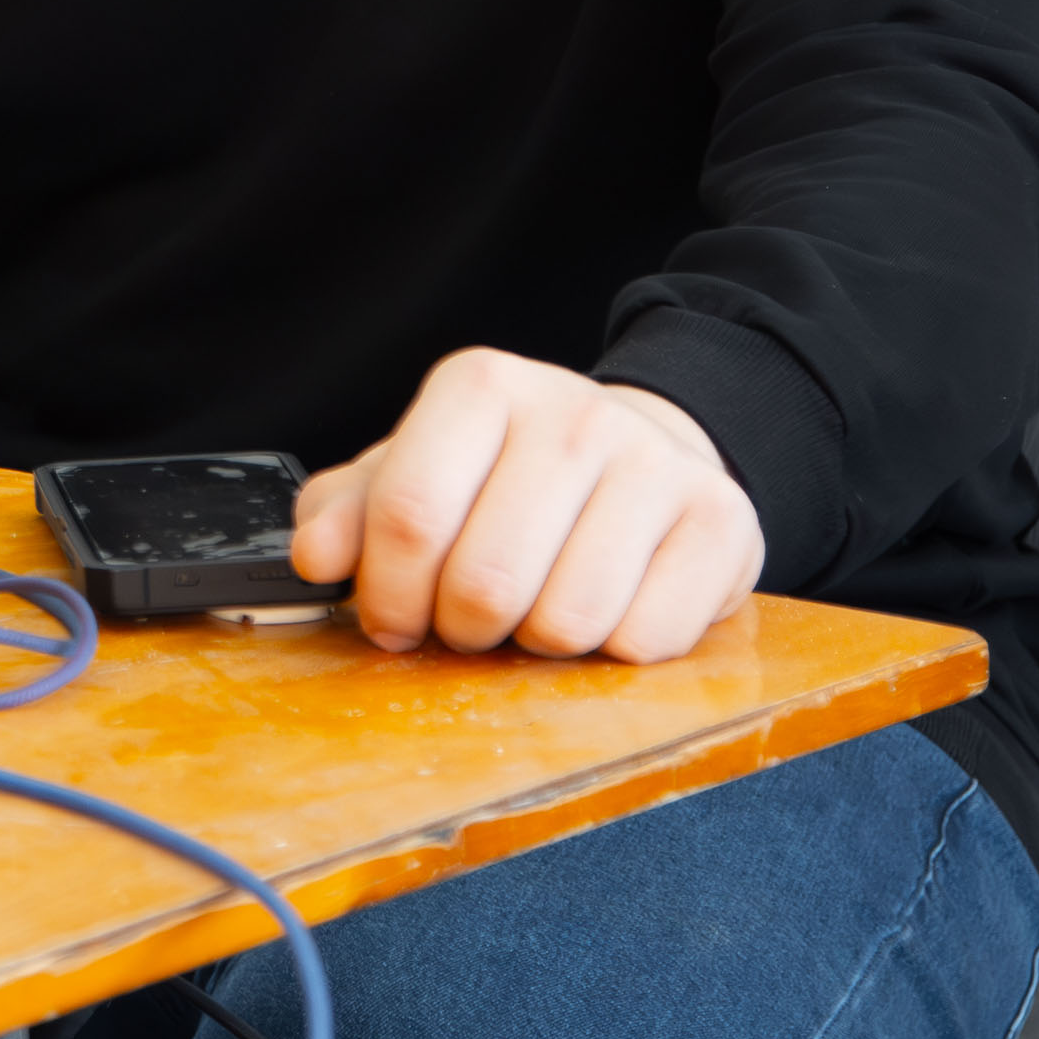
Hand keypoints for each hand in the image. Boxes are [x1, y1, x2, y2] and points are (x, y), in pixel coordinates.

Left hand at [289, 348, 764, 661]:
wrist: (644, 455)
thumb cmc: (507, 477)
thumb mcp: (415, 474)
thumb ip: (345, 512)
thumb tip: (316, 559)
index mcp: (481, 387)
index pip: (408, 516)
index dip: (388, 595)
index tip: (392, 618)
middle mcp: (572, 412)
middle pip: (483, 583)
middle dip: (461, 630)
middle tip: (469, 620)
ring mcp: (655, 464)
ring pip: (565, 622)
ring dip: (536, 644)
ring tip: (537, 607)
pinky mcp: (722, 522)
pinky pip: (643, 640)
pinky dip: (613, 651)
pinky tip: (609, 605)